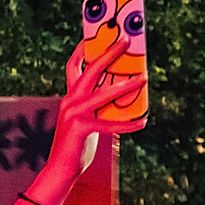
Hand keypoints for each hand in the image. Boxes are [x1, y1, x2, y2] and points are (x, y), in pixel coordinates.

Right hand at [48, 36, 143, 179]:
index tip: (95, 35)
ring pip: (104, 93)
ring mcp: (74, 113)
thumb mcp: (86, 120)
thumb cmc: (76, 145)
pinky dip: (128, 124)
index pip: (73, 66)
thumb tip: (120, 94)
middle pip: (91, 70)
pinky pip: (110, 124)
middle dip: (110, 53)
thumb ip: (97, 106)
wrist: (60, 169)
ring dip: (126, 84)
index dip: (83, 49)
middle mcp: (70, 100)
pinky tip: (142, 122)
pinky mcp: (82, 128)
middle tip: (127, 42)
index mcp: (70, 97)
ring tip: (143, 77)